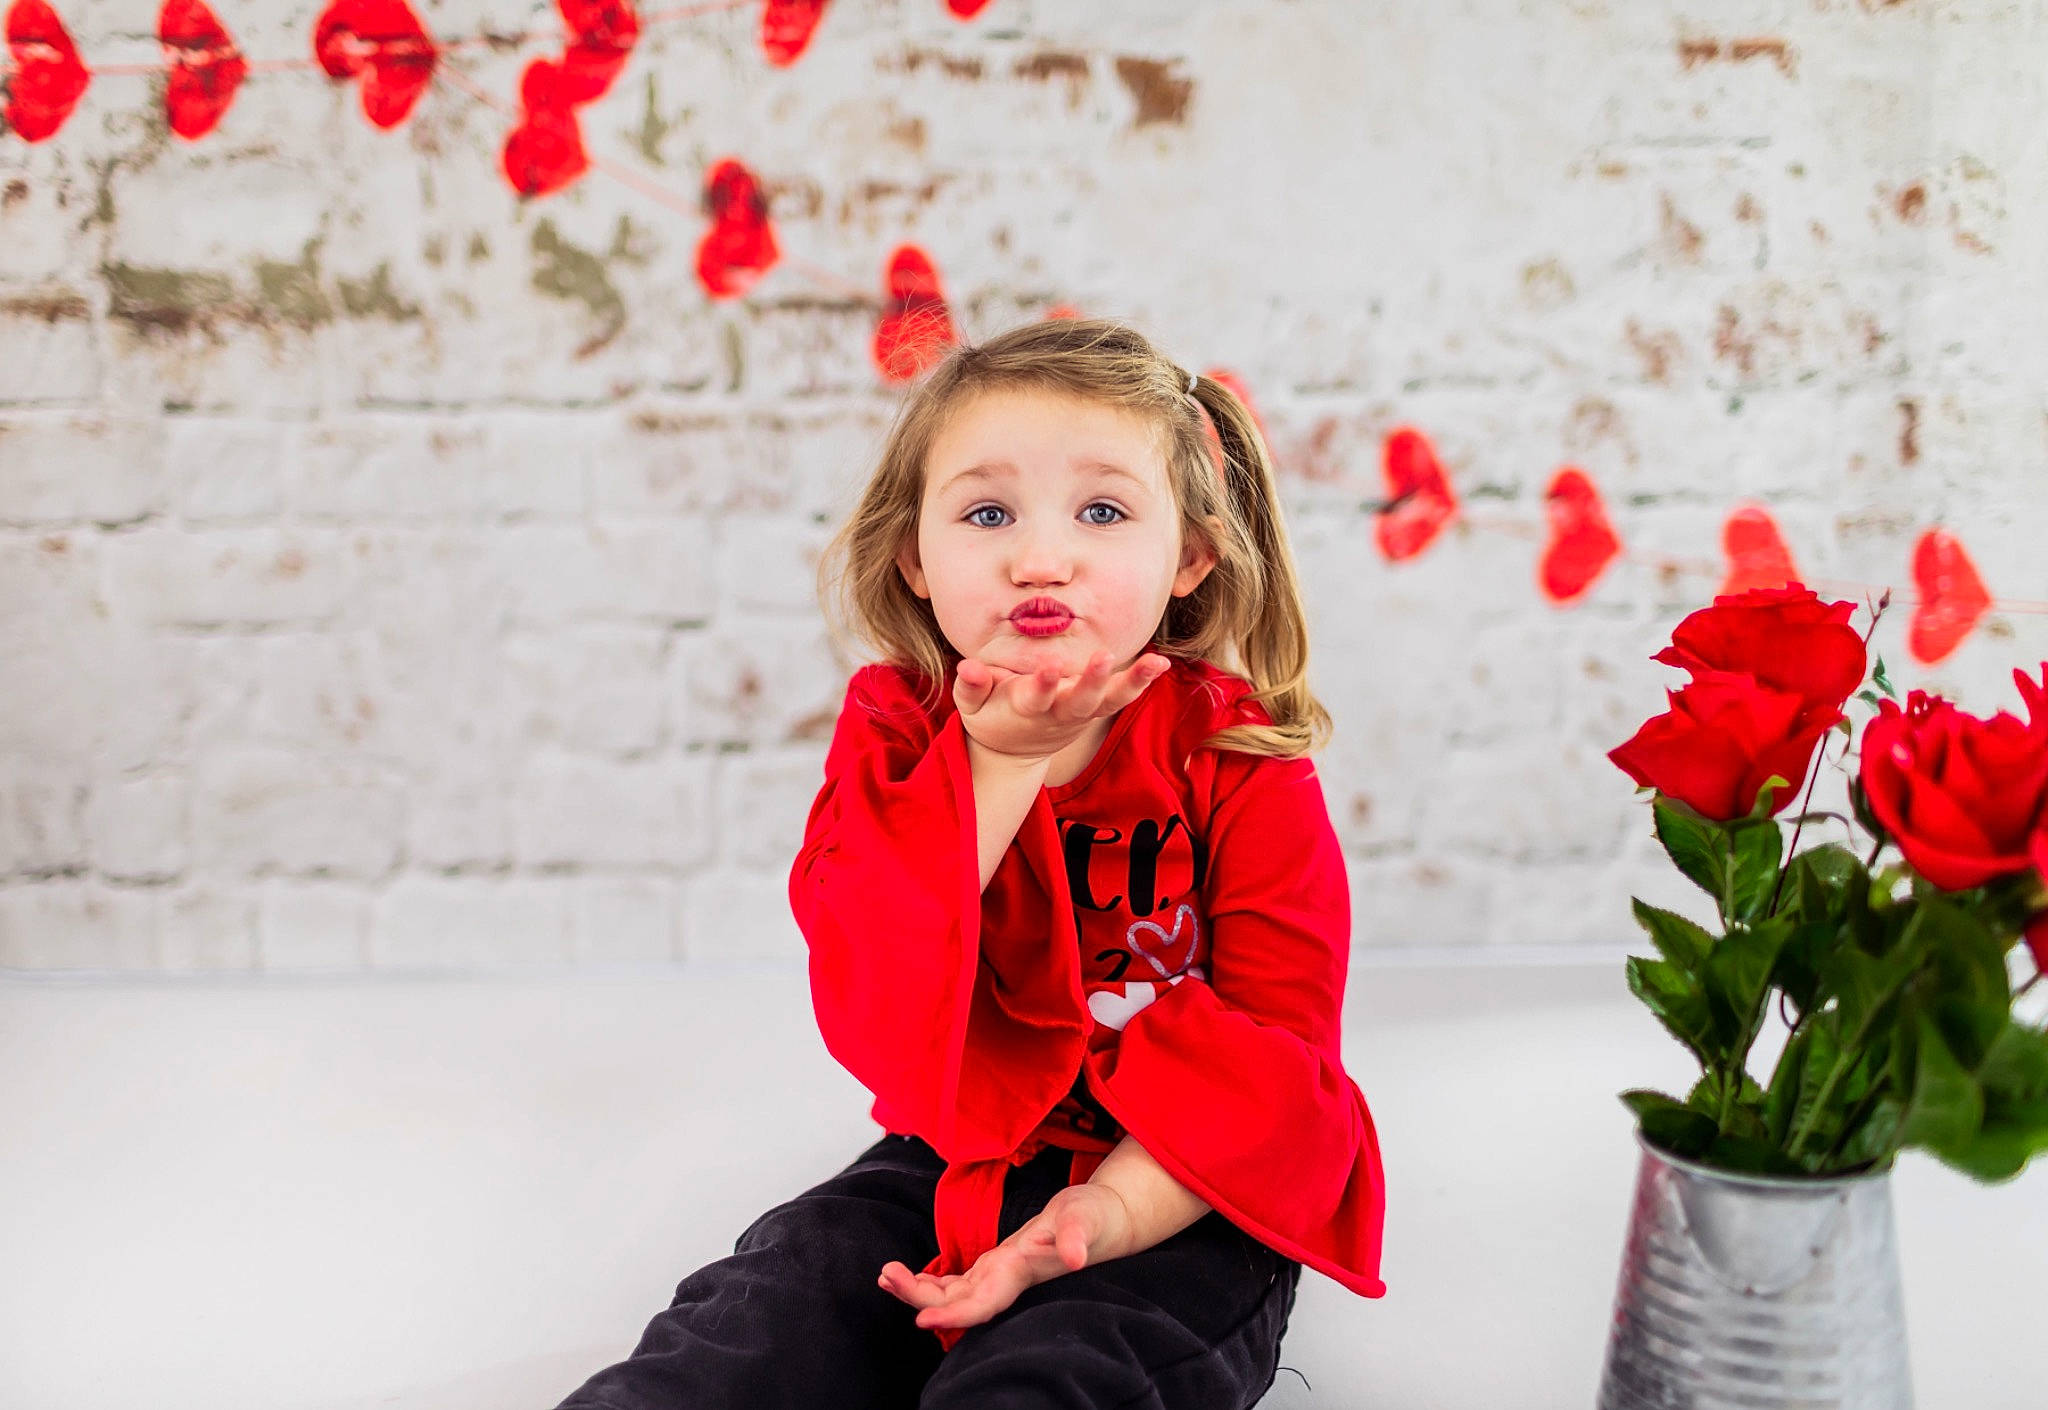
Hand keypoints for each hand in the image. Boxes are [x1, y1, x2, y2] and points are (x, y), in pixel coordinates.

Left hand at [876, 1182, 1135, 1333]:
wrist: (1105, 1220)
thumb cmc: (1094, 1216)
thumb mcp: (1086, 1217)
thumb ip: (1078, 1236)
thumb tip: (1074, 1257)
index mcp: (1022, 1273)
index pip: (983, 1304)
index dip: (952, 1315)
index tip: (921, 1319)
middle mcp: (1007, 1281)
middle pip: (957, 1303)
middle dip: (919, 1297)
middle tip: (886, 1277)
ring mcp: (1000, 1276)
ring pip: (953, 1295)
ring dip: (918, 1290)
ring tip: (886, 1276)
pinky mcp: (998, 1267)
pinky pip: (958, 1283)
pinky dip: (932, 1282)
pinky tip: (909, 1277)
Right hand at [953, 648, 1170, 762]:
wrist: (1013, 750)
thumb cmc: (991, 715)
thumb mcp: (971, 705)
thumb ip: (971, 686)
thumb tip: (968, 667)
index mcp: (1025, 708)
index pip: (1035, 696)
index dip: (1043, 683)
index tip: (1050, 665)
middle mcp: (1058, 713)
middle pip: (1080, 701)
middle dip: (1091, 681)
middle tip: (1103, 656)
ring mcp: (1081, 713)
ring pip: (1109, 701)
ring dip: (1132, 682)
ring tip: (1155, 662)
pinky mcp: (1096, 710)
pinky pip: (1120, 698)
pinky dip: (1140, 682)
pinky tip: (1160, 663)